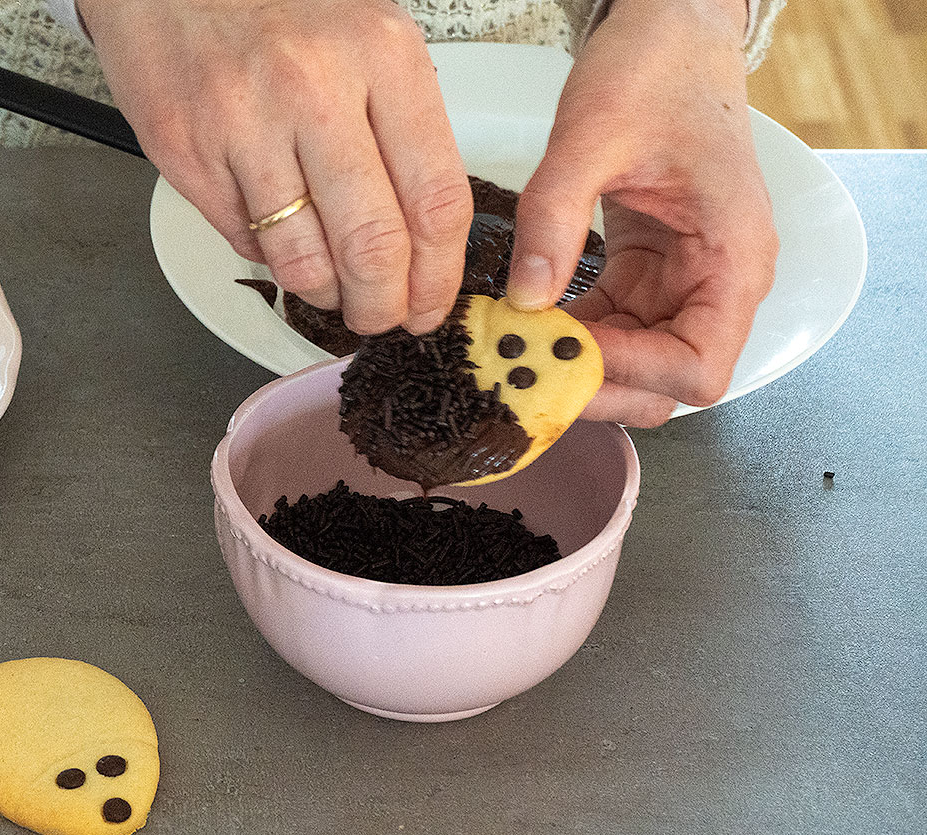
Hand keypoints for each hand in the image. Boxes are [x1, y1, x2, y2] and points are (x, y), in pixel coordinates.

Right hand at [78, 0, 472, 333]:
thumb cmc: (278, 8)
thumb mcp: (369, 40)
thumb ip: (404, 129)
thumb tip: (424, 237)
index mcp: (382, 56)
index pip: (436, 200)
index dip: (439, 276)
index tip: (431, 303)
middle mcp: (315, 88)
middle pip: (373, 245)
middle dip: (383, 305)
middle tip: (380, 317)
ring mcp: (245, 122)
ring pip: (304, 259)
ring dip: (325, 294)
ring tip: (331, 290)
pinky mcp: (188, 152)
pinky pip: (244, 242)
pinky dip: (269, 257)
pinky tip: (278, 237)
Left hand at [505, 0, 777, 426]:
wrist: (669, 34)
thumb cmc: (658, 68)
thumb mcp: (592, 135)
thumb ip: (553, 216)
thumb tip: (526, 298)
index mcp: (734, 256)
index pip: (697, 367)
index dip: (629, 374)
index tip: (565, 353)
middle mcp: (717, 281)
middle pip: (665, 384)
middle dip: (598, 386)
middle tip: (527, 370)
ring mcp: (682, 282)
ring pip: (633, 365)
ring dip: (576, 366)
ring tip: (515, 349)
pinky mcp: (647, 274)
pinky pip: (610, 329)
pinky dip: (570, 337)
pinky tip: (526, 325)